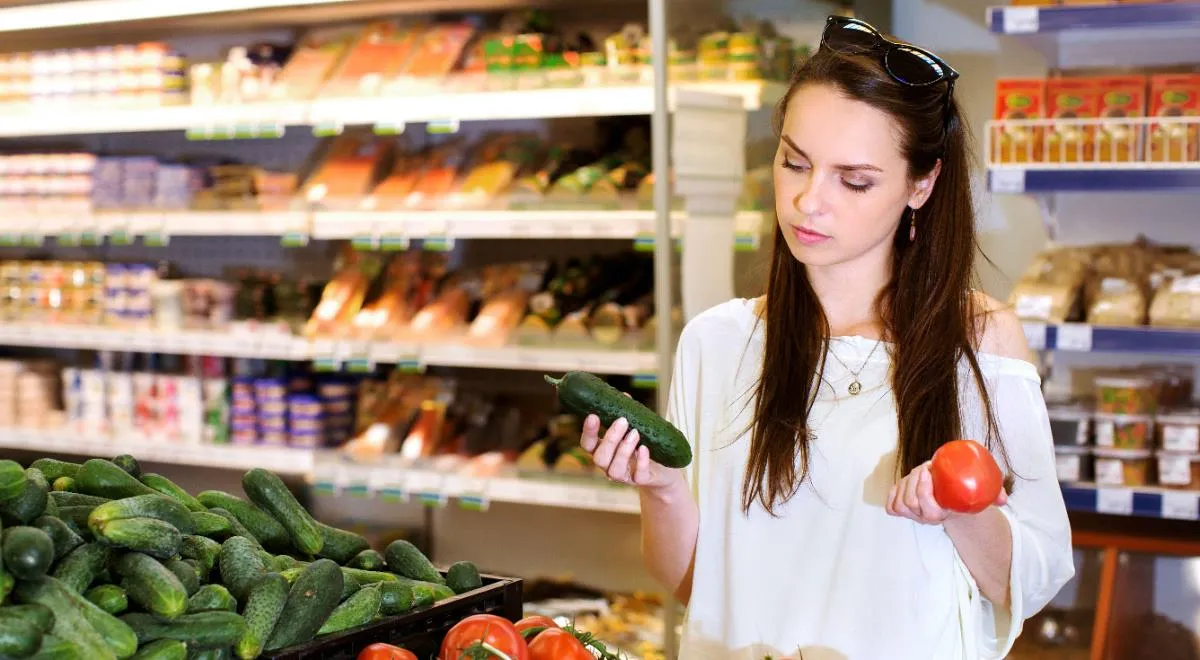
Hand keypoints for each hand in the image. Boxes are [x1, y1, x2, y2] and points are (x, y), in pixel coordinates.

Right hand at [580, 414, 679, 490]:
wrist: (666, 467)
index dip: (588, 432)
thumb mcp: (638, 427)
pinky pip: (638, 476)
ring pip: (614, 470)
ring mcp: (624, 475)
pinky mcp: (641, 481)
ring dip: (623, 450)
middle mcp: (610, 464)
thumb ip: (630, 414)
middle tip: (623, 421)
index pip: (587, 444)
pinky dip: (641, 462)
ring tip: (636, 433)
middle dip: (610, 439)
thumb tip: (624, 396)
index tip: (593, 416)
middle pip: (599, 458)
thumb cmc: (647, 444)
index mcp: (604, 450)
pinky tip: (644, 449)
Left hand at [885, 461, 1006, 524]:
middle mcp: (925, 518)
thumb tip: (1002, 499)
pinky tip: (905, 483)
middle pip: (910, 502)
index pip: (928, 510)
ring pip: (900, 501)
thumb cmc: (964, 494)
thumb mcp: (982, 492)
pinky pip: (891, 506)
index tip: (929, 469)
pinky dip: (895, 492)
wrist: (953, 501)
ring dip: (906, 482)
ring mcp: (912, 514)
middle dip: (915, 479)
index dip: (923, 490)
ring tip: (918, 472)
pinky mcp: (902, 509)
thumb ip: (994, 493)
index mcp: (942, 515)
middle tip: (925, 466)